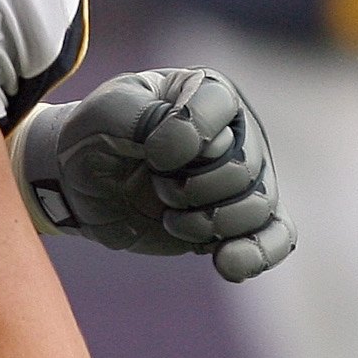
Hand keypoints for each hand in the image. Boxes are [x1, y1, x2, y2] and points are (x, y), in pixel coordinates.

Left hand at [13, 67, 291, 281]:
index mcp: (208, 93)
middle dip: (191, 188)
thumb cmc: (97, 136)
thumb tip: (197, 152)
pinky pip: (275, 238)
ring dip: (206, 223)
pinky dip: (255, 254)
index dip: (185, 138)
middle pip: (243, 168)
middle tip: (156, 184)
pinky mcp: (239, 221)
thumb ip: (147, 116)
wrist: (82, 183)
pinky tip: (226, 264)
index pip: (221, 109)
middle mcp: (237, 132)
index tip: (150, 153)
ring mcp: (243, 179)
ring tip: (171, 219)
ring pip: (257, 207)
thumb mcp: (107, 113)